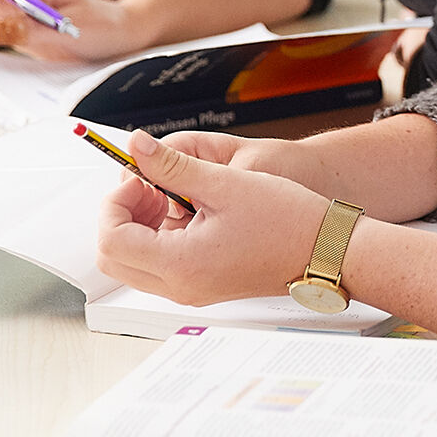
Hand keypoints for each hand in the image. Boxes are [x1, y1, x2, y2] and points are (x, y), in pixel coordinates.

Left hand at [96, 132, 329, 303]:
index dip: (115, 202)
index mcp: (181, 264)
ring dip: (139, 225)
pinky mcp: (201, 286)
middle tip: (150, 186)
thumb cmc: (288, 221)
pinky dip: (159, 237)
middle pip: (113, 258)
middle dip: (121, 215)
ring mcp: (190, 290)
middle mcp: (179, 286)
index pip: (110, 239)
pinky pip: (158, 266)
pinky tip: (189, 211)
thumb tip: (136, 146)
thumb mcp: (225, 182)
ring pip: (133, 263)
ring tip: (173, 195)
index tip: (140, 177)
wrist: (326, 252)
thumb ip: (172, 165)